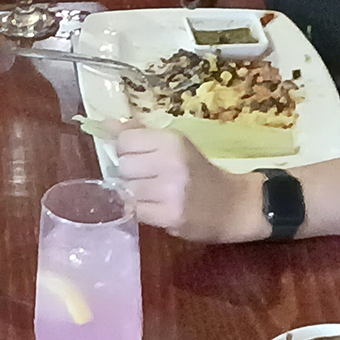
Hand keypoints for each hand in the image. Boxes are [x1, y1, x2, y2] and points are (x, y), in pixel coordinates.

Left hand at [114, 125, 268, 242]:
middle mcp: (170, 162)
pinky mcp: (169, 215)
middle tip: (148, 178)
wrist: (233, 205)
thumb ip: (141, 134)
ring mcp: (170, 190)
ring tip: (152, 194)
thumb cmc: (200, 172)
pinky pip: (135, 211)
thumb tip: (106, 124)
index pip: (124, 140)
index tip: (139, 157)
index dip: (126, 150)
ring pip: (126, 189)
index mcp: (172, 140)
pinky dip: (141, 210)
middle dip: (130, 173)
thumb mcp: (175, 145)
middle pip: (123, 166)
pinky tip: (156, 208)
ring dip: (134, 194)